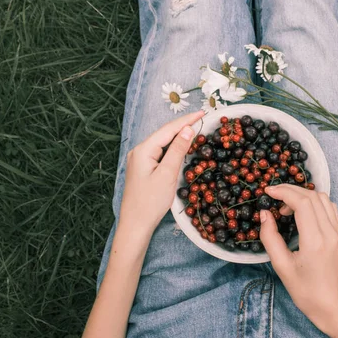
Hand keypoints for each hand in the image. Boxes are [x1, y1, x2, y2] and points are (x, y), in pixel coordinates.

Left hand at [118, 110, 203, 237]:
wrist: (135, 224)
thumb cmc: (150, 202)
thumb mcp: (167, 174)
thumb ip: (177, 150)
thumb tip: (188, 129)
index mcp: (143, 150)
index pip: (168, 130)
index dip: (186, 121)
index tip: (202, 113)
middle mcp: (139, 151)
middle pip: (164, 134)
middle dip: (183, 126)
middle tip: (202, 118)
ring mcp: (140, 160)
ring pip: (163, 143)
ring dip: (179, 136)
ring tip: (196, 128)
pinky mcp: (143, 168)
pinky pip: (160, 152)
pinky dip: (173, 148)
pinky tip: (182, 146)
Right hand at [260, 184, 337, 326]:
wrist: (331, 303)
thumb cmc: (305, 290)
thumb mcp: (281, 266)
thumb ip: (270, 238)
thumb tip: (265, 214)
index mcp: (315, 241)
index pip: (302, 203)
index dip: (284, 192)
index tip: (268, 191)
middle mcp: (329, 232)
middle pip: (312, 196)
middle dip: (290, 190)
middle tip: (273, 195)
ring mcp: (337, 231)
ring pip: (322, 198)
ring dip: (302, 195)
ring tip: (285, 207)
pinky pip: (329, 207)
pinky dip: (313, 202)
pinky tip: (301, 211)